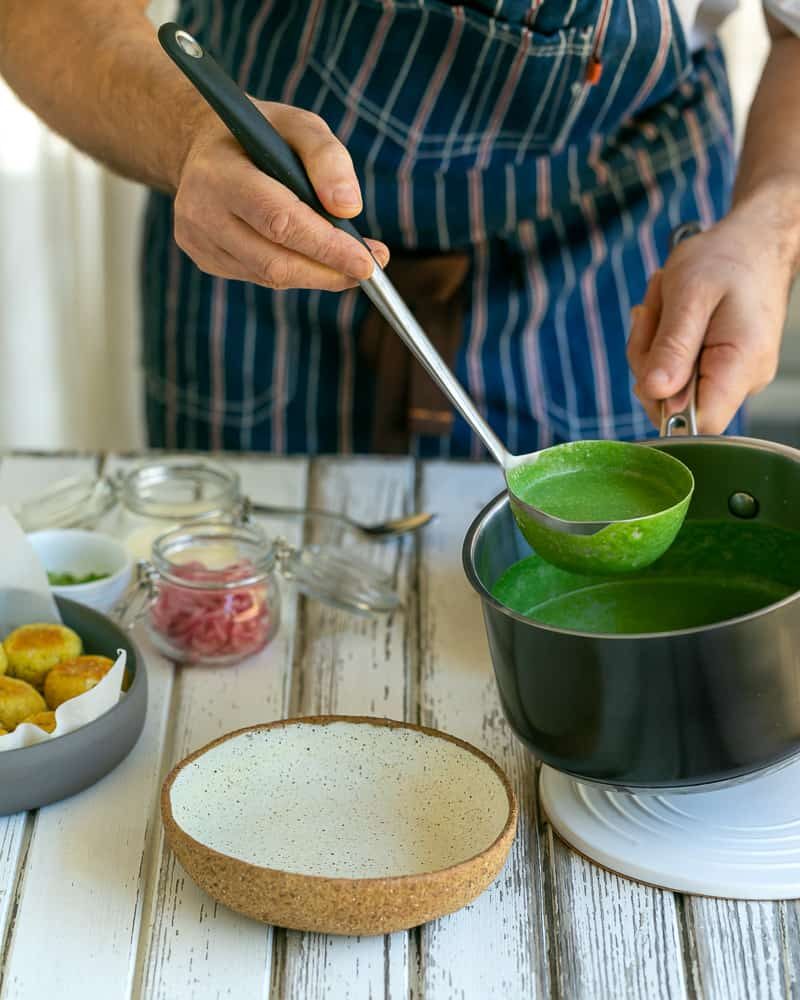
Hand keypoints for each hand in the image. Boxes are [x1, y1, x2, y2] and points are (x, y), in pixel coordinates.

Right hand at [173, 101, 388, 290]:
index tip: (366, 261)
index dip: (326, 246)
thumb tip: (349, 208)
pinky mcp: (207, 260)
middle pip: (274, 261)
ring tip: (349, 262)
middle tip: (368, 268)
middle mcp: (201, 213)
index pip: (278, 220)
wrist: (201, 145)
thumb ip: (327, 157)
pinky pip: (262, 276)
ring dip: (317, 275)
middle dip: (328, 269)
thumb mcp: (297, 124)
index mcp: (218, 174)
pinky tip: (313, 257)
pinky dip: (295, 271)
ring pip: (270, 276)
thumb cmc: (259, 134)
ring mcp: (199, 242)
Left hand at [627, 200, 796, 432]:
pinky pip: (675, 372)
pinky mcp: (717, 369)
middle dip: (649, 362)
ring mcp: (732, 377)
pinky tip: (669, 313)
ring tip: (664, 304)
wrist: (753, 241)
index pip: (699, 425)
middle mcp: (743, 380)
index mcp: (741, 365)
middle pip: (674, 407)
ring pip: (668, 388)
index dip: (663, 405)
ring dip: (652, 347)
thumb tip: (655, 392)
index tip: (653, 362)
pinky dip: (661, 344)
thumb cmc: (725, 259)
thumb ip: (672, 347)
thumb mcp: (689, 294)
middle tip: (652, 315)